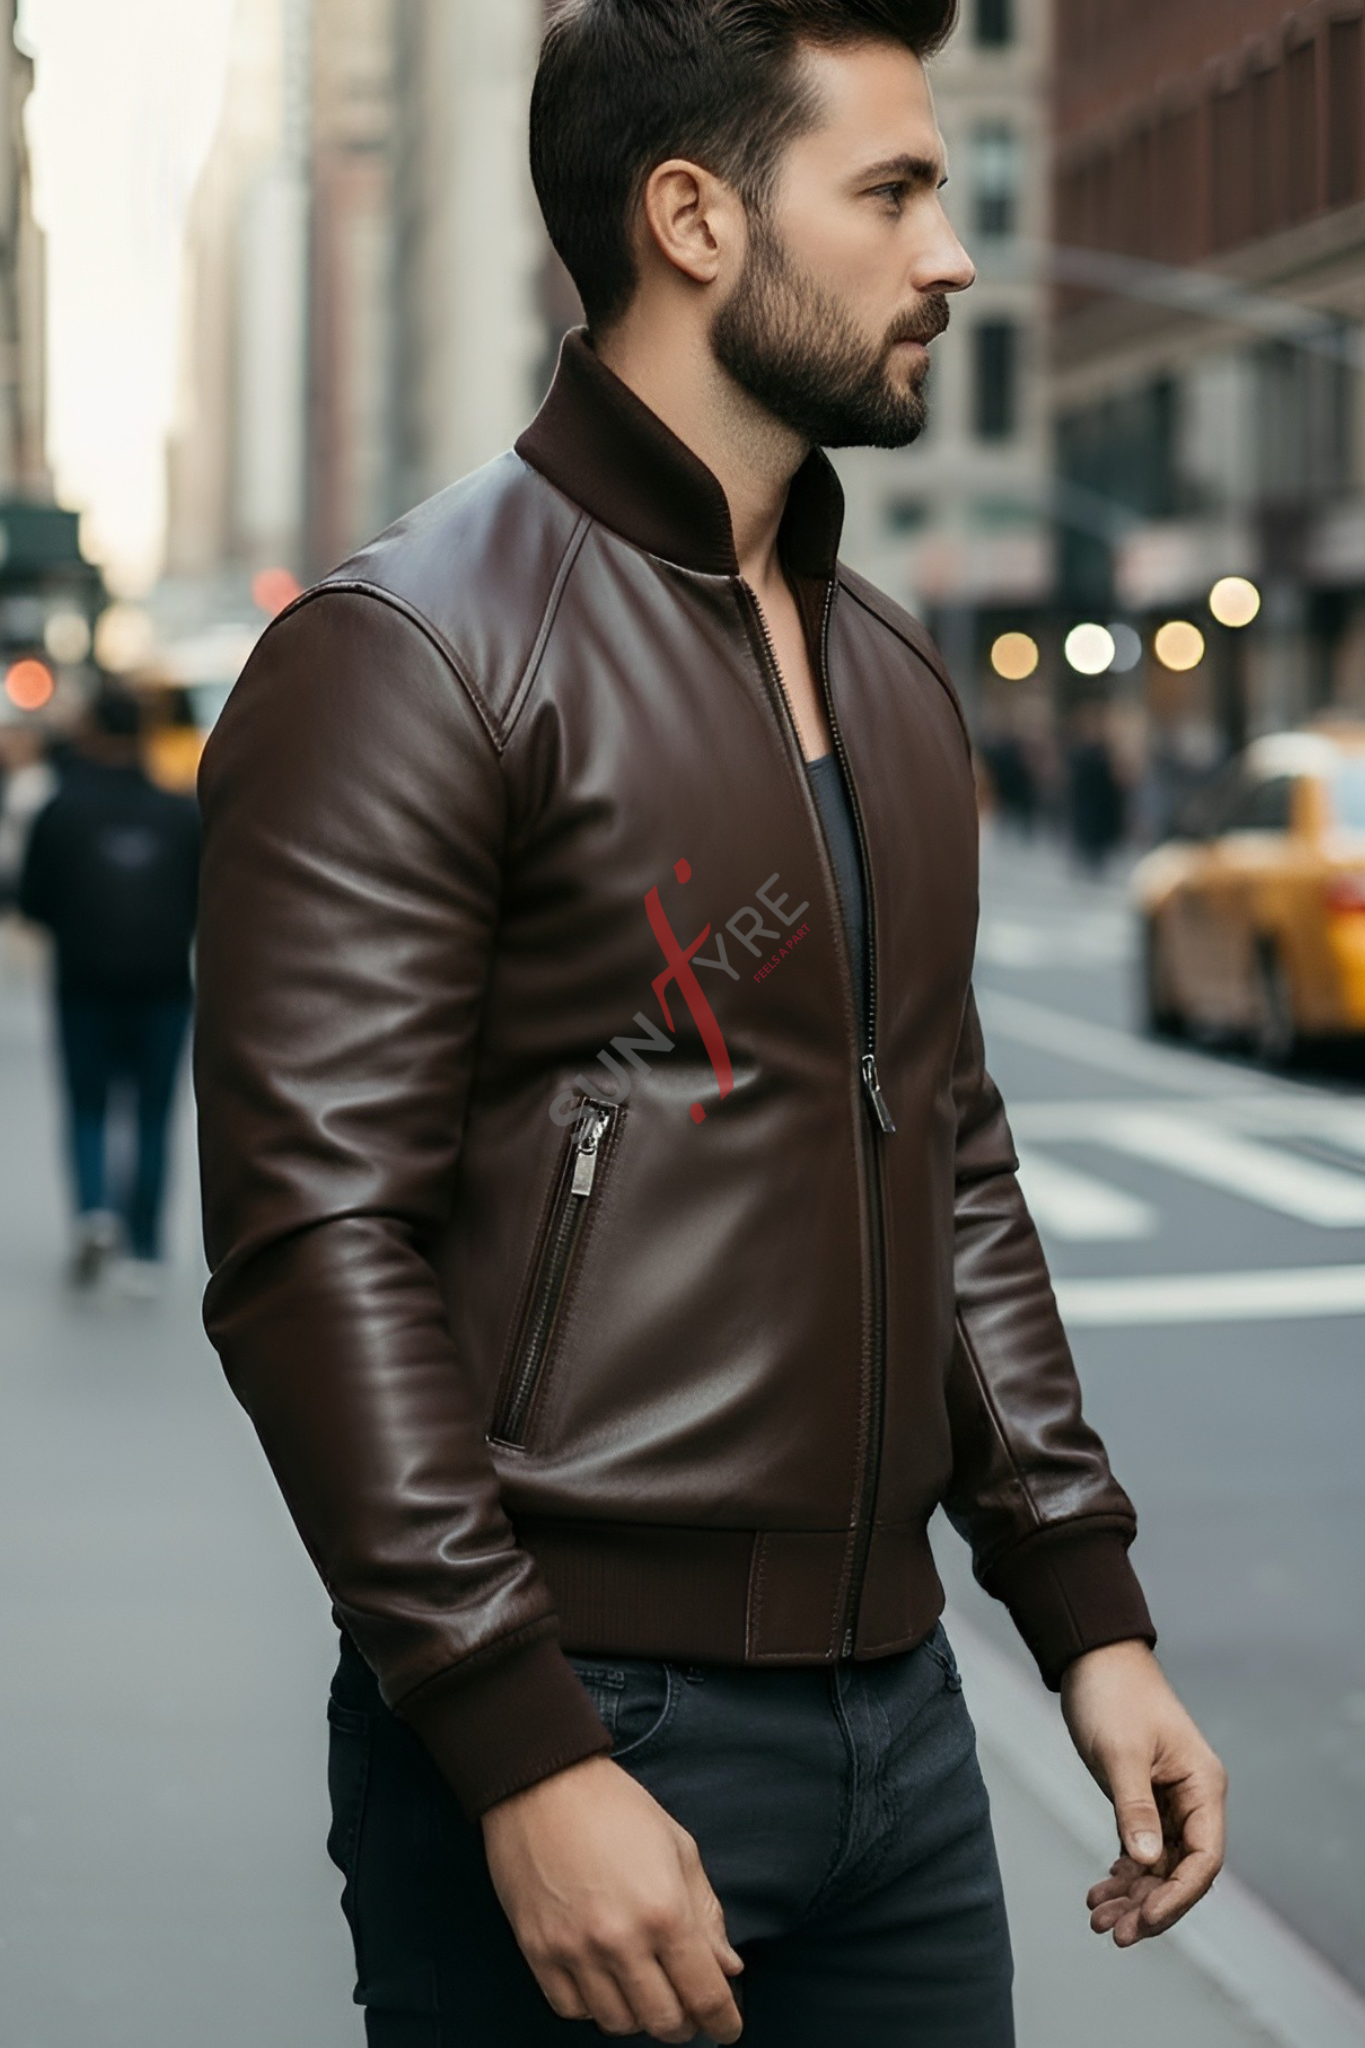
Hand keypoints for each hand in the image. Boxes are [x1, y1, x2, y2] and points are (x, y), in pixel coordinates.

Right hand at [481, 1752, 743, 2040]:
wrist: (542, 1784)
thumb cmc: (616, 1808)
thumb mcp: (678, 1848)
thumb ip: (706, 1914)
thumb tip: (729, 1967)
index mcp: (666, 1912)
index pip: (706, 1996)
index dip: (724, 2022)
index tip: (727, 2028)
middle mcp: (622, 1941)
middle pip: (664, 2021)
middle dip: (685, 2024)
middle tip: (688, 2008)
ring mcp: (576, 1950)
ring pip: (618, 2022)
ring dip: (639, 2016)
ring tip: (644, 1990)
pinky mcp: (538, 1952)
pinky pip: (571, 2009)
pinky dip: (593, 2006)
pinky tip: (603, 1982)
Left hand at [1060, 1638, 1226, 1948]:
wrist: (1093, 1658)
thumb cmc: (1114, 1696)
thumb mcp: (1122, 1753)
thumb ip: (1135, 1808)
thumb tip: (1146, 1864)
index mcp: (1203, 1787)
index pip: (1204, 1859)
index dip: (1178, 1896)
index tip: (1146, 1921)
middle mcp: (1193, 1800)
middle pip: (1181, 1871)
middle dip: (1150, 1905)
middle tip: (1113, 1933)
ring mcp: (1169, 1802)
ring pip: (1158, 1866)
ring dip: (1132, 1895)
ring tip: (1097, 1919)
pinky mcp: (1143, 1800)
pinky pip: (1140, 1850)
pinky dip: (1123, 1873)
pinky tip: (1099, 1892)